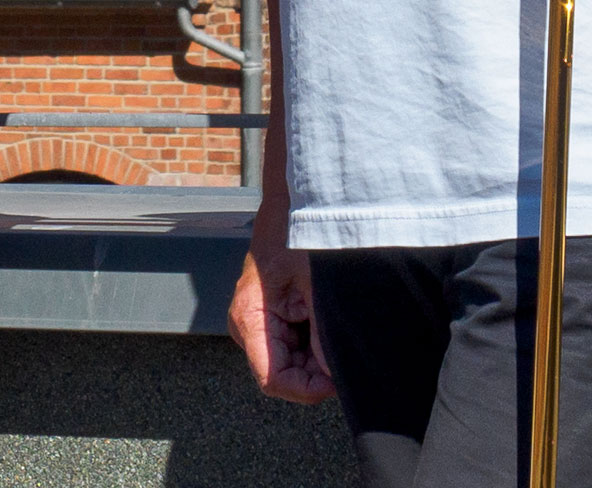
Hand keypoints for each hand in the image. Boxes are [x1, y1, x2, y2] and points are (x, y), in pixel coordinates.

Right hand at [230, 193, 334, 404]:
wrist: (290, 203)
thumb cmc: (295, 231)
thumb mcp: (313, 281)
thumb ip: (322, 331)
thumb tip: (333, 373)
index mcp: (249, 317)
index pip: (273, 380)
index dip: (307, 388)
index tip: (336, 380)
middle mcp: (250, 326)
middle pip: (285, 374)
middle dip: (316, 370)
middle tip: (343, 350)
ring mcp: (261, 324)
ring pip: (294, 365)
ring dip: (319, 357)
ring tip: (335, 327)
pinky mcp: (275, 319)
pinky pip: (297, 347)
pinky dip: (318, 343)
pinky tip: (327, 321)